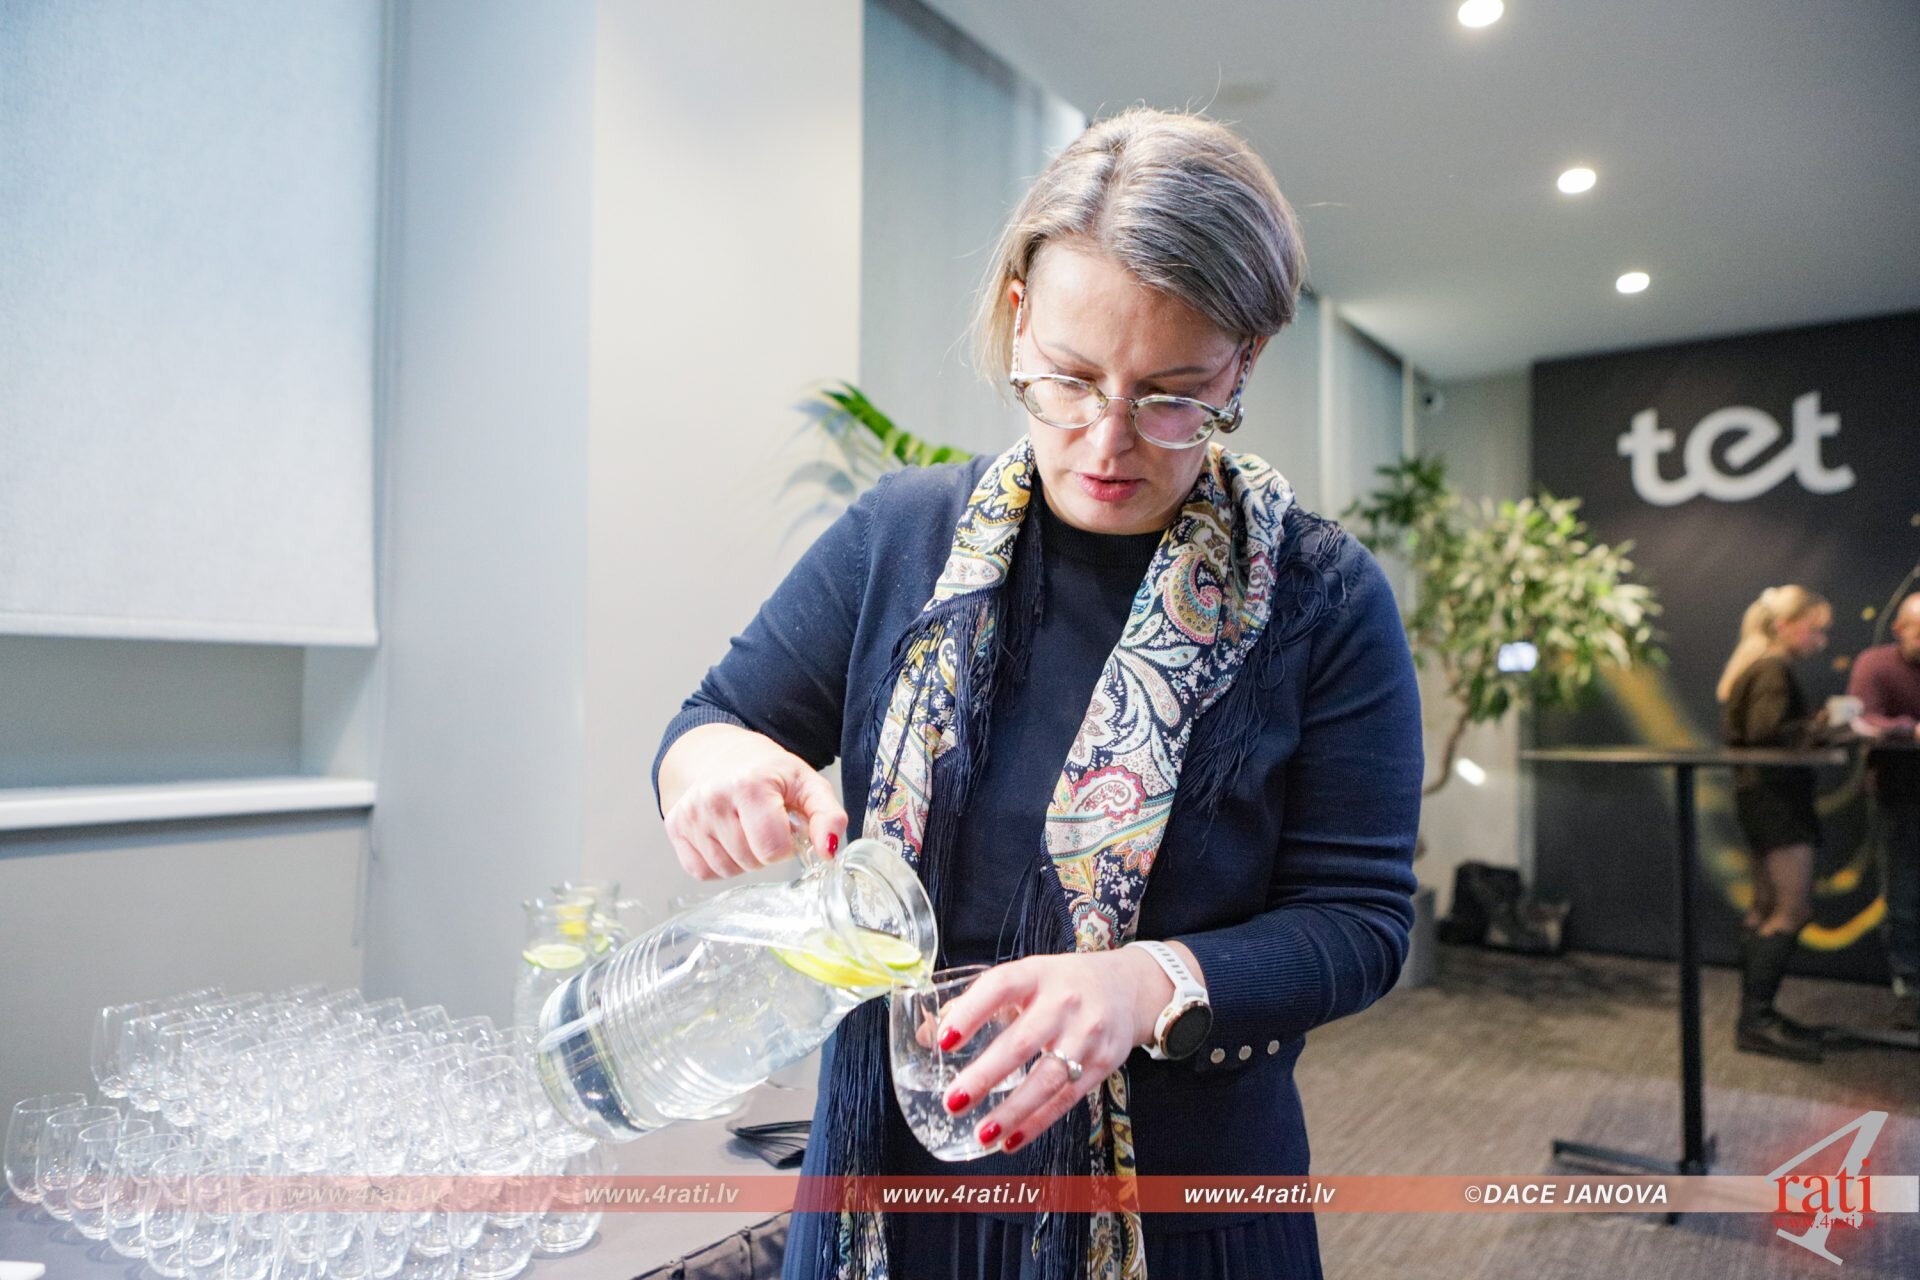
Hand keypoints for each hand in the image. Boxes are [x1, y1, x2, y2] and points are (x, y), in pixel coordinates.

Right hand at [658, 724, 846, 879]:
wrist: (723, 755)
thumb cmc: (769, 772)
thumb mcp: (807, 783)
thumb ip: (828, 816)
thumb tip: (828, 851)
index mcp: (749, 785)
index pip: (772, 849)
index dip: (786, 845)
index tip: (784, 826)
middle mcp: (713, 798)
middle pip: (750, 861)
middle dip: (764, 850)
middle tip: (764, 824)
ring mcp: (690, 814)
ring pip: (727, 870)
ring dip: (743, 858)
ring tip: (744, 827)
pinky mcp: (675, 827)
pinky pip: (703, 871)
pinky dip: (719, 863)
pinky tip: (725, 836)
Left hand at [931, 945, 1190, 1153]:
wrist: (1129, 988)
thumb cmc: (1061, 984)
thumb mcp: (1026, 977)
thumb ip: (980, 1003)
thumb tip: (929, 1036)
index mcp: (1036, 974)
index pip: (1000, 987)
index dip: (970, 1012)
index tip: (943, 1040)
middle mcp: (1064, 1001)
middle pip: (1023, 1042)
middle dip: (986, 1075)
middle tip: (953, 1101)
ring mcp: (1088, 1034)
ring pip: (1047, 1079)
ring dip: (1012, 1111)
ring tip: (981, 1133)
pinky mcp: (1103, 1063)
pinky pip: (1067, 1099)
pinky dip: (1037, 1123)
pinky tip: (1010, 1140)